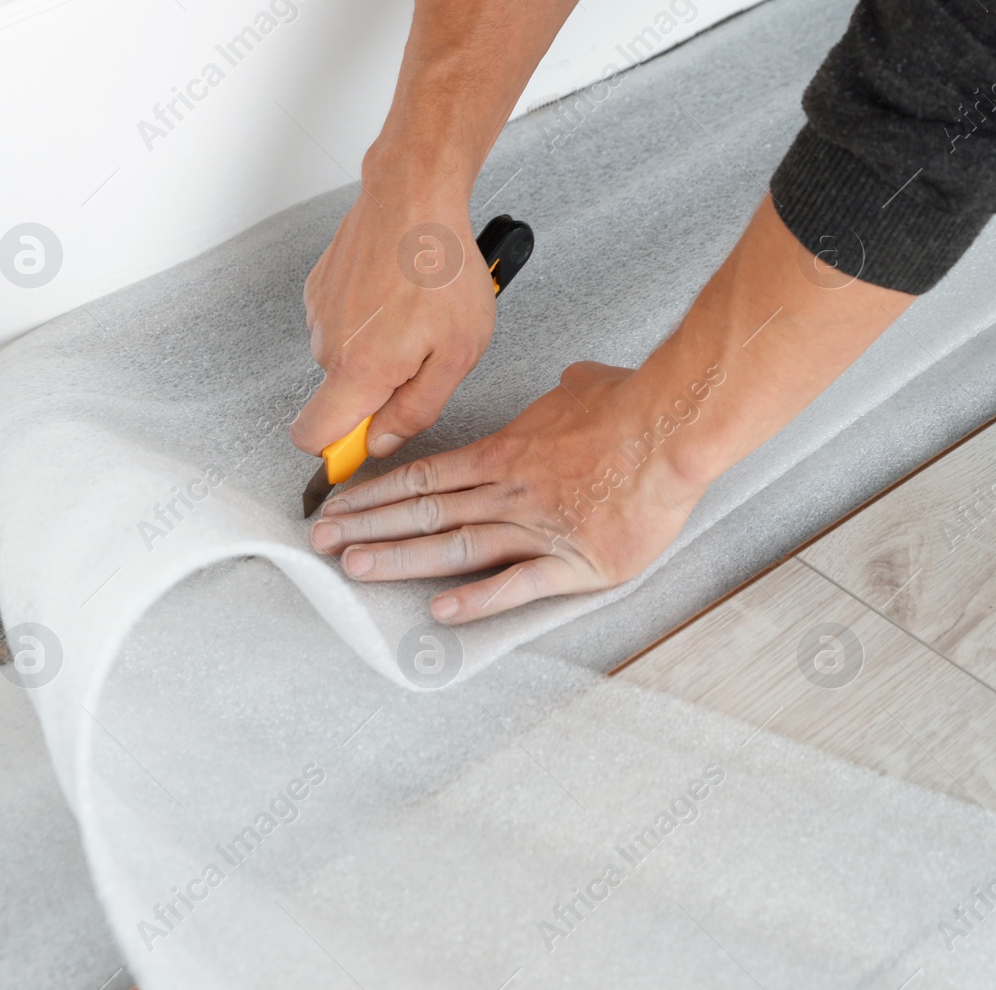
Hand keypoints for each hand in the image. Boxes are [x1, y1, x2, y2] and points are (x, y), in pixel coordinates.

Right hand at [289, 165, 494, 459]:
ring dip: (377, 351)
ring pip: (346, 359)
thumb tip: (382, 443)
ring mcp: (319, 313)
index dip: (336, 452)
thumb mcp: (457, 354)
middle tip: (424, 356)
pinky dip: (368, 319)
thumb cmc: (443, 267)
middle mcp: (327, 345)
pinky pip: (343, 325)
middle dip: (377, 391)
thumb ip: (417, 409)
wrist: (414, 194)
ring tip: (416, 315)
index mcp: (359, 369)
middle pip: (339, 398)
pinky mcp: (319, 288)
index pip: (312, 438)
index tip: (366, 442)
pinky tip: (399, 293)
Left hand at [307, 361, 713, 621]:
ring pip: (454, 547)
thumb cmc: (632, 406)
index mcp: (505, 453)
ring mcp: (537, 528)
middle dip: (368, 528)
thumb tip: (570, 384)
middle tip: (323, 544)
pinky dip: (477, 600)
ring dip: (401, 561)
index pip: (424, 477)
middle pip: (424, 513)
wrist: (671, 430)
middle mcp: (509, 491)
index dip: (375, 495)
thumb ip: (562, 395)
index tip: (339, 508)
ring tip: (357, 571)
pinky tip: (441, 611)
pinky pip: (516, 584)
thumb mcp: (583, 385)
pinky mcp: (574, 562)